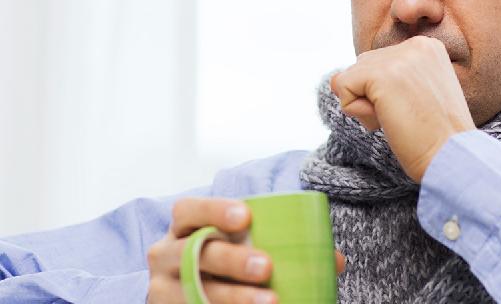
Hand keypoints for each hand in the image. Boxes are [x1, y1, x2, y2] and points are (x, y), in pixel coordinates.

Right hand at [147, 197, 345, 303]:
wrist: (195, 295)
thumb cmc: (226, 261)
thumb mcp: (244, 246)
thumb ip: (283, 244)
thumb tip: (335, 260)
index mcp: (184, 227)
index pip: (189, 210)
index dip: (213, 209)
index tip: (246, 216)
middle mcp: (164, 253)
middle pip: (193, 253)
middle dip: (232, 259)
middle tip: (267, 267)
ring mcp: (162, 287)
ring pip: (194, 290)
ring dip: (232, 297)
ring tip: (270, 302)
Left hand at [331, 36, 475, 182]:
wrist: (452, 156)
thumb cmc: (436, 136)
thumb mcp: (417, 94)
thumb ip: (385, 78)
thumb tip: (335, 79)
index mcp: (427, 47)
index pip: (381, 62)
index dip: (388, 94)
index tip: (417, 110)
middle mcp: (414, 44)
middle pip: (363, 66)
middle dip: (374, 98)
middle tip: (407, 117)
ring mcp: (398, 57)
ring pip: (351, 78)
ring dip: (365, 106)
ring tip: (398, 119)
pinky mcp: (380, 75)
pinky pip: (342, 88)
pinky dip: (356, 112)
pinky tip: (385, 121)